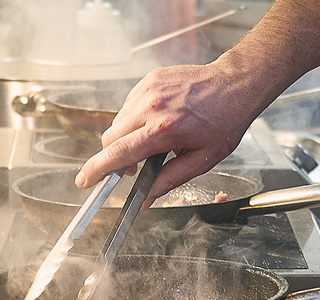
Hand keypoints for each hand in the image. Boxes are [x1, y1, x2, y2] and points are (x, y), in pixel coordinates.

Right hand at [74, 63, 259, 209]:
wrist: (235, 85)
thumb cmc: (224, 122)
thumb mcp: (201, 160)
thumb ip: (169, 181)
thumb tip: (145, 199)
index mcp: (164, 131)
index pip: (118, 154)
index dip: (97, 169)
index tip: (84, 180)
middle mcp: (151, 108)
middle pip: (110, 138)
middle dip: (114, 156)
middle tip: (133, 166)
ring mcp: (149, 90)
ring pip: (117, 122)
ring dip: (125, 137)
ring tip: (151, 140)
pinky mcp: (149, 80)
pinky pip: (129, 105)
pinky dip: (134, 118)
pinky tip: (156, 121)